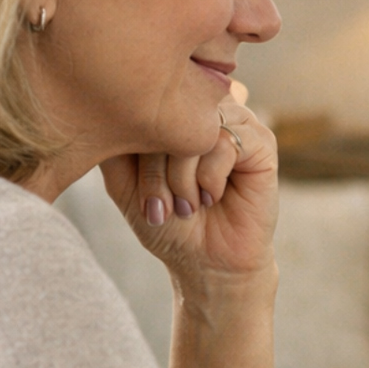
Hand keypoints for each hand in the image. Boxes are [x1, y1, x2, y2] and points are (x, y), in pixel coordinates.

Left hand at [99, 81, 277, 280]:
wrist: (204, 262)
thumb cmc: (168, 222)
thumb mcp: (123, 181)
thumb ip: (113, 142)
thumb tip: (105, 107)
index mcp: (174, 110)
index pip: (142, 105)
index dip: (133, 149)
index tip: (143, 198)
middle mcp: (205, 109)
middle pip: (168, 114)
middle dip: (156, 170)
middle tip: (163, 206)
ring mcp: (236, 121)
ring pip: (197, 128)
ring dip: (182, 175)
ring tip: (187, 204)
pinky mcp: (262, 142)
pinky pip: (226, 143)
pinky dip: (210, 177)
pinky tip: (212, 197)